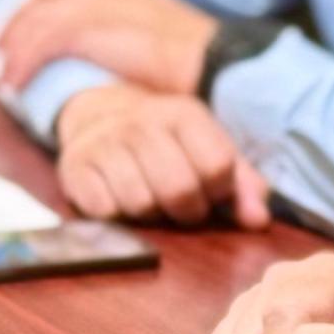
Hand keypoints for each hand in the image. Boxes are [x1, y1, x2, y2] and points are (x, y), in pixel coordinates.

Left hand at [0, 0, 221, 98]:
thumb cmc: (196, 61)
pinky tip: (13, 83)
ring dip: (14, 46)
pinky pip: (40, 42)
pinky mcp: (88, 29)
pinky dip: (22, 62)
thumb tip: (125, 51)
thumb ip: (135, 34)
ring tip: (3, 74)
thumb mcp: (162, 38)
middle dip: (18, 19)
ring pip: (36, 18)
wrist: (214, 64)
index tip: (25, 20)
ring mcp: (95, 5)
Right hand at [54, 84, 265, 228]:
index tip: (210, 191)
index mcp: (183, 114)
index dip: (219, 192)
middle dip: (186, 211)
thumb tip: (258, 220)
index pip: (217, 167)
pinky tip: (119, 200)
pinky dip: (116, 216)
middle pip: (179, 191)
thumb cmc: (166, 145)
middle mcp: (142, 122)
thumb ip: (241, 184)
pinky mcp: (75, 167)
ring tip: (149, 200)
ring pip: (141, 204)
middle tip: (180, 206)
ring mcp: (105, 142)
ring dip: (150, 216)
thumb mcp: (208, 150)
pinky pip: (104, 211)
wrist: (98, 118)